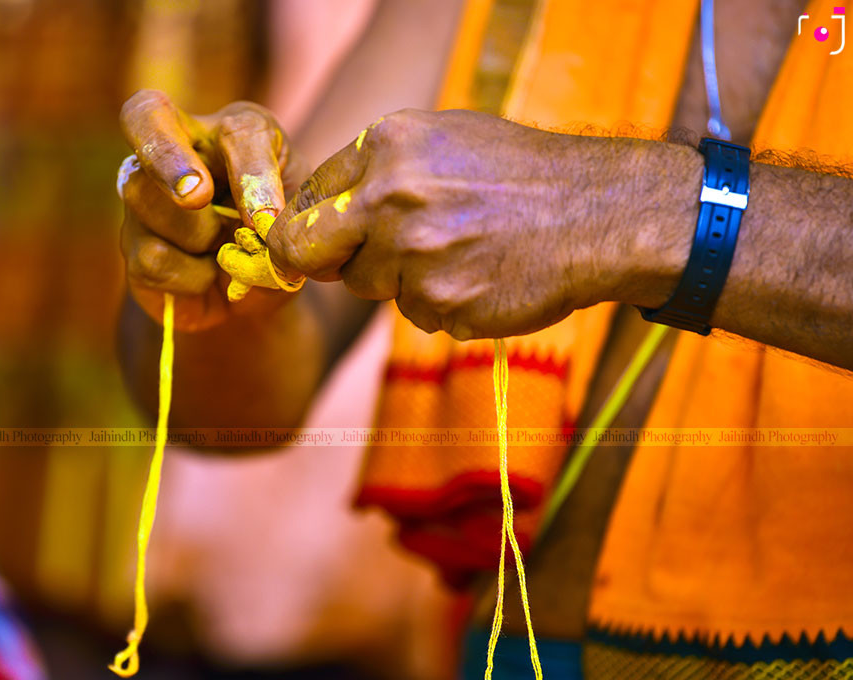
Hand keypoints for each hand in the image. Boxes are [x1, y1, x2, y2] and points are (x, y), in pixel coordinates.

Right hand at [118, 90, 308, 330]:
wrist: (261, 292)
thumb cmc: (282, 238)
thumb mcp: (299, 216)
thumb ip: (285, 208)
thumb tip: (261, 219)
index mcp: (229, 132)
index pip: (229, 126)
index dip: (244, 170)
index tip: (255, 214)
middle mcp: (176, 150)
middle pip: (144, 118)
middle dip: (168, 157)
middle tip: (196, 197)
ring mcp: (144, 196)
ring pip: (143, 195)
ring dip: (197, 234)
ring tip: (227, 253)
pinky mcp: (133, 248)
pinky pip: (152, 257)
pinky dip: (191, 277)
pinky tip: (208, 278)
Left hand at [266, 109, 694, 339]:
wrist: (597, 213)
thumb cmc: (521, 174)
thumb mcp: (443, 139)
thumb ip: (378, 171)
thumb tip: (321, 210)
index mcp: (386, 146)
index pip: (307, 201)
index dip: (311, 226)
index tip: (322, 240)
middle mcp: (391, 198)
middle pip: (311, 252)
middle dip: (327, 262)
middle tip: (358, 263)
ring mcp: (417, 255)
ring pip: (371, 287)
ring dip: (401, 281)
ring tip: (459, 253)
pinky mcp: (443, 303)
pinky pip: (418, 314)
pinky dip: (442, 304)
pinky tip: (481, 276)